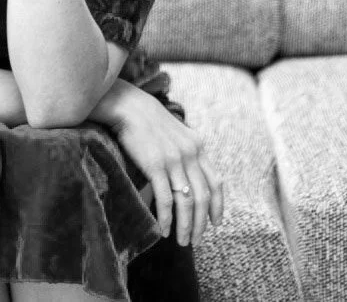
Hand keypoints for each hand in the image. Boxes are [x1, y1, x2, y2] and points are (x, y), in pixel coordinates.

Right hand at [111, 87, 223, 246]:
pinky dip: (166, 218)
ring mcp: (174, 159)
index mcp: (198, 146)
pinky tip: (162, 229)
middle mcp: (190, 153)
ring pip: (186, 202)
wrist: (129, 106)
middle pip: (202, 197)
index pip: (216, 182)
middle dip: (201, 223)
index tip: (215, 223)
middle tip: (196, 241)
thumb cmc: (149, 121)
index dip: (217, 206)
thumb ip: (187, 154)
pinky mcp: (155, 165)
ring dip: (186, 226)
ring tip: (181, 241)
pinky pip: (166, 199)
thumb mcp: (177, 134)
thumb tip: (188, 181)